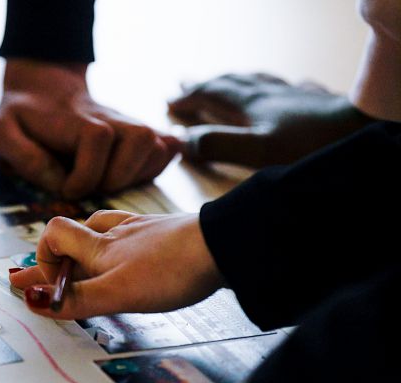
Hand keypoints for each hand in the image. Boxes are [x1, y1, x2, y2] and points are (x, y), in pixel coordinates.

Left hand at [0, 60, 180, 199]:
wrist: (44, 90)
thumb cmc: (22, 119)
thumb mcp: (1, 133)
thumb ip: (21, 155)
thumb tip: (57, 180)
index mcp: (74, 119)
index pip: (97, 138)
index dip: (85, 173)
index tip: (66, 189)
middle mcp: (110, 118)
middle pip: (141, 140)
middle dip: (116, 177)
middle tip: (93, 189)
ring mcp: (129, 124)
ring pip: (159, 145)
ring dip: (137, 175)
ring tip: (110, 185)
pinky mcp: (140, 134)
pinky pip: (167, 148)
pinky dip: (155, 169)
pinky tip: (129, 178)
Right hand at [9, 210, 224, 318]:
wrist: (224, 246)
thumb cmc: (171, 270)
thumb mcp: (117, 293)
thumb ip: (76, 300)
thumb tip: (31, 299)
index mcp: (98, 245)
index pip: (53, 234)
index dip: (43, 257)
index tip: (45, 286)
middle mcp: (115, 233)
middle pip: (74, 237)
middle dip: (56, 259)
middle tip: (43, 280)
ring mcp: (141, 230)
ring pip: (102, 232)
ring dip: (86, 248)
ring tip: (81, 264)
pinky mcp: (165, 233)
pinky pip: (130, 235)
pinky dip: (118, 246)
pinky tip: (130, 256)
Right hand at [169, 73, 374, 167]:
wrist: (364, 129)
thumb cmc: (311, 147)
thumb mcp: (257, 152)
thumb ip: (219, 145)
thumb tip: (185, 142)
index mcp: (252, 105)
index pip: (212, 94)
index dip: (189, 98)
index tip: (169, 102)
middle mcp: (270, 94)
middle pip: (231, 83)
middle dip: (204, 85)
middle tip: (184, 84)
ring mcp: (295, 96)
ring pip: (258, 81)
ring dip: (234, 81)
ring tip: (225, 80)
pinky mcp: (317, 102)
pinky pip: (290, 88)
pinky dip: (274, 88)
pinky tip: (281, 88)